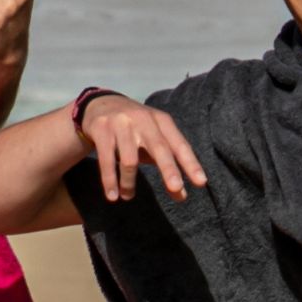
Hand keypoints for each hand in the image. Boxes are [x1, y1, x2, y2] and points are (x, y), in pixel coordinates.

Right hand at [79, 94, 205, 202]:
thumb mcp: (153, 138)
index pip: (179, 144)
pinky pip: (106, 160)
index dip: (190, 163)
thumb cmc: (134, 128)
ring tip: (128, 197)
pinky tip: (112, 195)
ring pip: (130, 159)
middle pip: (159, 148)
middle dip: (169, 169)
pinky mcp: (101, 129)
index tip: (201, 182)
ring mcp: (121, 123)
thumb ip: (168, 163)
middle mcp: (143, 119)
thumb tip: (181, 195)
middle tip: (176, 188)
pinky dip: (109, 180)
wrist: (100, 104)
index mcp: (161, 120)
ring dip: (129, 183)